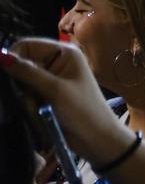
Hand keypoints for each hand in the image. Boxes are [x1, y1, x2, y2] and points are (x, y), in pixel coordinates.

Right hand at [1, 40, 127, 166]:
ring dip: (25, 98)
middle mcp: (56, 62)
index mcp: (64, 53)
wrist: (96, 138)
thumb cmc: (82, 111)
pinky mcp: (45, 95)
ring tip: (38, 110)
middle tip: (31, 100)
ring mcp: (51, 79)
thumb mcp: (54, 90)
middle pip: (21, 65)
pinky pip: (26, 95)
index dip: (13, 58)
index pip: (26, 45)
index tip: (9, 78)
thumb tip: (1, 57)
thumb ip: (27, 73)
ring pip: (21, 83)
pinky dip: (27, 105)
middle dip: (21, 84)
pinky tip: (37, 114)